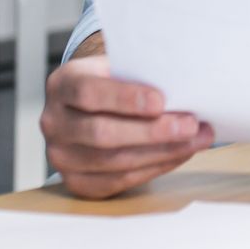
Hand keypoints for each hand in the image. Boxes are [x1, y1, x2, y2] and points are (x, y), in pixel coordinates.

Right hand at [40, 55, 213, 198]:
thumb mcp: (118, 66)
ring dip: (162, 152)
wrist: (88, 106)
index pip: (88, 93)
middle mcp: (54, 122)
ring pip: (114, 161)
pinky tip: (180, 154)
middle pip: (102, 133)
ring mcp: (61, 156)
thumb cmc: (113, 81)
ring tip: (196, 140)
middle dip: (152, 131)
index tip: (161, 101)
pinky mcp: (76, 181)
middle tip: (191, 125)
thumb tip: (184, 85)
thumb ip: (140, 73)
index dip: (125, 98)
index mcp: (63, 84)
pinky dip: (154, 168)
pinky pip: (118, 180)